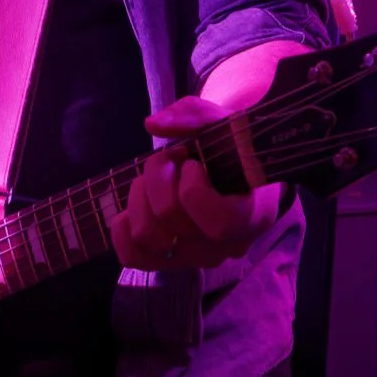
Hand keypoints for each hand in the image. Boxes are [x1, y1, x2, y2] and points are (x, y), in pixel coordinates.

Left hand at [110, 96, 279, 270]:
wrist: (235, 173)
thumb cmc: (233, 148)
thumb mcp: (224, 123)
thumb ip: (196, 115)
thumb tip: (153, 125)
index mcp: (253, 217)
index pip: (219, 222)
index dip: (194, 188)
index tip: (194, 164)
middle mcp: (226, 247)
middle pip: (170, 218)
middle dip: (159, 176)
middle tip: (172, 159)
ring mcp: (197, 259)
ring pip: (146, 235)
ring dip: (140, 197)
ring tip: (156, 180)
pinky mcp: (171, 262)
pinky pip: (131, 256)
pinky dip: (124, 225)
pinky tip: (138, 202)